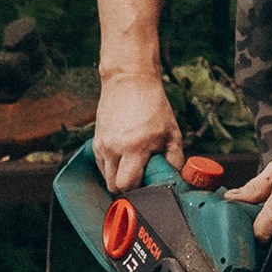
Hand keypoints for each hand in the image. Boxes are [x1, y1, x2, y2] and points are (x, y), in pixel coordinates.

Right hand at [93, 75, 182, 191]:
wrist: (129, 82)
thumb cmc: (153, 106)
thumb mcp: (171, 132)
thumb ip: (175, 159)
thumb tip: (176, 179)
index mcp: (134, 147)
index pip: (127, 185)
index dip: (138, 189)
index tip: (148, 183)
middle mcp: (114, 148)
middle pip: (113, 186)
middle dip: (128, 186)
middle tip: (142, 176)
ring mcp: (102, 145)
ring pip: (106, 178)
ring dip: (119, 176)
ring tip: (133, 162)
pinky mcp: (95, 142)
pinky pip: (102, 166)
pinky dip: (112, 166)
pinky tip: (124, 154)